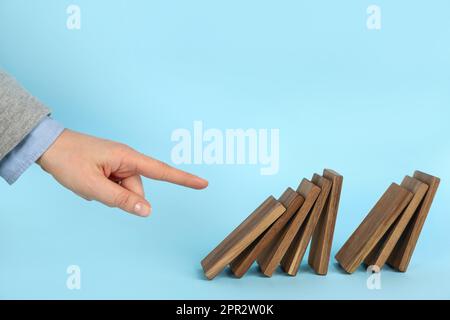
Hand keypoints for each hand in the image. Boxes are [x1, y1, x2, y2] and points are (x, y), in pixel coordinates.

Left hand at [37, 129, 207, 216]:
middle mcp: (127, 158)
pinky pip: (115, 186)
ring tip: (88, 182)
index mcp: (127, 157)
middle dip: (119, 197)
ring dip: (109, 194)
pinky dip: (104, 190)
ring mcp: (118, 162)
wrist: (48, 146)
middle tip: (94, 188)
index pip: (162, 171)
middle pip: (136, 189)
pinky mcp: (111, 166)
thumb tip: (148, 210)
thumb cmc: (69, 160)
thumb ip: (121, 200)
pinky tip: (88, 182)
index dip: (183, 179)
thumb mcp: (93, 186)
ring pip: (125, 190)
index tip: (203, 184)